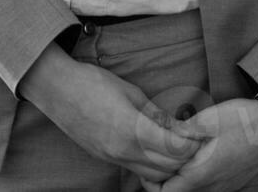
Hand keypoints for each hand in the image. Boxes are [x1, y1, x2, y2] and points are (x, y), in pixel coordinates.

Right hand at [19, 47, 200, 182]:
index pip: (175, 148)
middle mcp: (123, 151)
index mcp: (132, 130)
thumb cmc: (92, 82)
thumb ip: (154, 113)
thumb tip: (177, 126)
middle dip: (186, 156)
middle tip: (194, 140)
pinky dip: (151, 166)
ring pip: (153, 175)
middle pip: (168, 168)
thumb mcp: (130, 91)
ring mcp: (112, 157)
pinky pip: (135, 171)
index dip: (192, 142)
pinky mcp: (105, 158)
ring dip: (169, 165)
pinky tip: (154, 150)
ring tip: (176, 146)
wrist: (56, 88)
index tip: (201, 132)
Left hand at [144, 99, 257, 191]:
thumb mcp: (207, 119)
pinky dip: (193, 176)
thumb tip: (158, 131)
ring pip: (192, 191)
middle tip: (156, 156)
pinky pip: (205, 186)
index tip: (148, 163)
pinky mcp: (231, 181)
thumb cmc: (242, 121)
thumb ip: (180, 130)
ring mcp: (223, 186)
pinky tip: (193, 156)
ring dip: (179, 177)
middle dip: (163, 179)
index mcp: (201, 175)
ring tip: (173, 155)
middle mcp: (212, 187)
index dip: (151, 182)